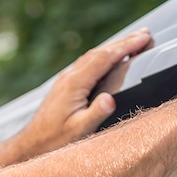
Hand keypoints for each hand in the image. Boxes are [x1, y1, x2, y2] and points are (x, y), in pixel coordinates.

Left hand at [9, 29, 153, 158]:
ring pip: (93, 56)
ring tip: (133, 42)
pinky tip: (109, 59)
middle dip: (124, 41)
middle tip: (144, 34)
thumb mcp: (79, 130)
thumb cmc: (54, 139)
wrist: (32, 143)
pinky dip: (103, 56)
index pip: (104, 58)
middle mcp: (69, 76)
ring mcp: (66, 79)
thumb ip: (95, 114)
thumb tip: (110, 100)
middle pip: (100, 52)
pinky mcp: (65, 85)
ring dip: (114, 47)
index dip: (126, 46)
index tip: (143, 38)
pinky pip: (87, 63)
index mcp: (74, 83)